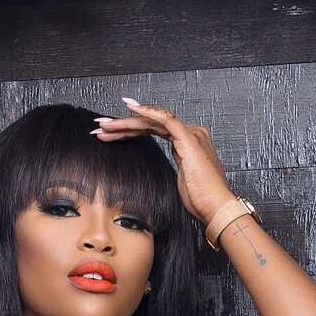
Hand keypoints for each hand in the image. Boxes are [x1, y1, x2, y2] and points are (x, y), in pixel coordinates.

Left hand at [91, 100, 235, 226]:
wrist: (216, 208)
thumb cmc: (202, 201)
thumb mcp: (180, 182)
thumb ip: (173, 169)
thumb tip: (162, 169)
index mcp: (186, 142)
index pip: (152, 130)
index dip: (128, 132)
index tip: (108, 135)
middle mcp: (189, 133)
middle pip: (149, 125)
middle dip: (121, 125)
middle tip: (99, 127)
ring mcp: (189, 133)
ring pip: (151, 122)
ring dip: (125, 122)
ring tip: (104, 125)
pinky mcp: (188, 138)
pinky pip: (165, 119)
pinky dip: (147, 112)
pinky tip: (129, 107)